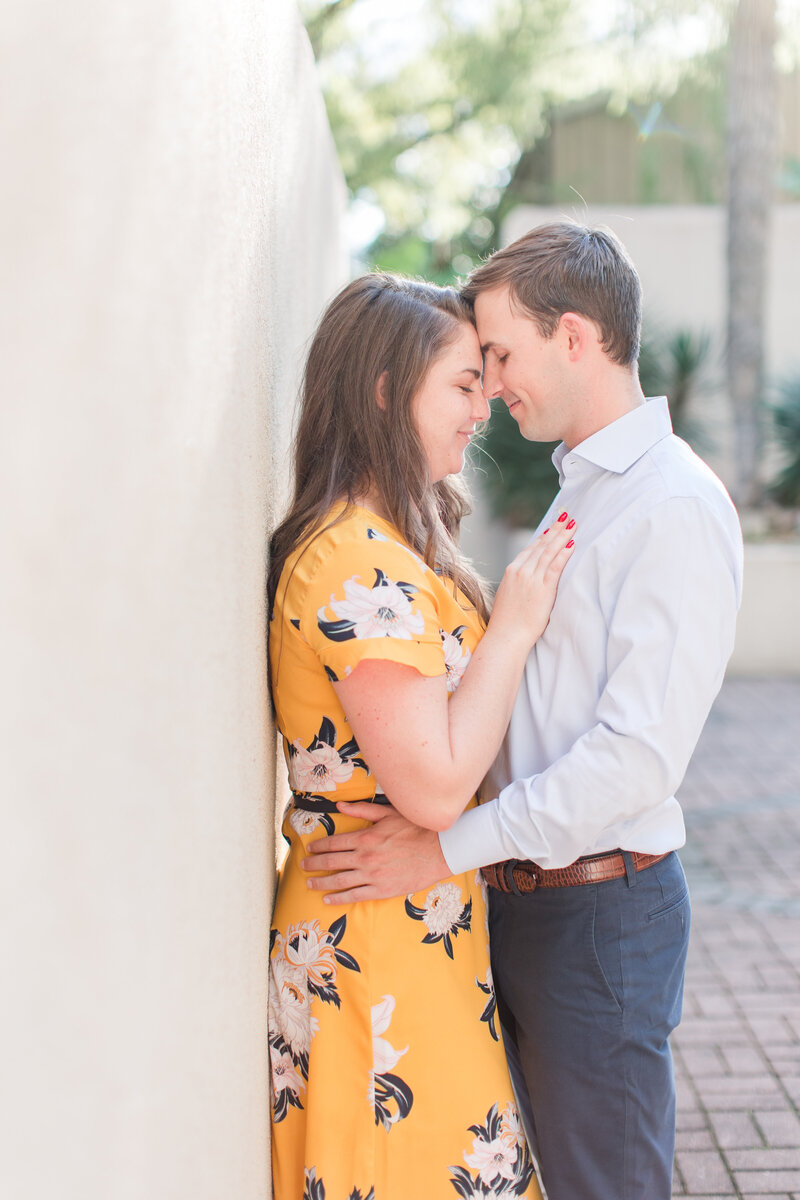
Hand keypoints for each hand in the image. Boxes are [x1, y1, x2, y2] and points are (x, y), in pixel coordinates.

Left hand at [301, 803, 448, 902]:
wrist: (440, 850)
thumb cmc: (415, 828)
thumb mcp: (388, 813)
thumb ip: (362, 809)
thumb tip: (339, 805)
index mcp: (366, 837)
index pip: (334, 842)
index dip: (318, 845)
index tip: (309, 848)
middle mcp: (365, 857)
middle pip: (331, 862)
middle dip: (313, 864)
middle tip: (302, 866)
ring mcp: (372, 875)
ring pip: (339, 881)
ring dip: (321, 883)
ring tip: (309, 884)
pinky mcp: (382, 890)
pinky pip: (355, 896)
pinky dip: (339, 899)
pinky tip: (328, 900)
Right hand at [491, 514, 575, 645]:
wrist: (506, 635)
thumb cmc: (507, 622)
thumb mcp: (509, 596)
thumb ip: (518, 584)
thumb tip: (527, 581)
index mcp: (512, 571)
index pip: (531, 549)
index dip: (544, 537)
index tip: (553, 528)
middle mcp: (521, 571)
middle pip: (541, 546)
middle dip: (556, 531)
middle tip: (567, 518)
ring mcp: (531, 579)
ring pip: (549, 552)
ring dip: (562, 537)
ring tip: (573, 526)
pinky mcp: (543, 588)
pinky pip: (555, 566)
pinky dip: (564, 554)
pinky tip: (572, 545)